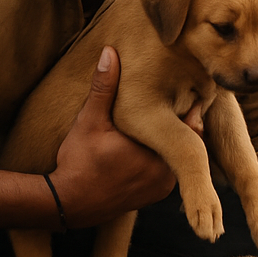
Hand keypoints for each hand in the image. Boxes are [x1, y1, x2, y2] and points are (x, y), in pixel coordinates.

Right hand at [48, 46, 178, 226]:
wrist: (68, 204)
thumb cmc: (78, 161)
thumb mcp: (89, 120)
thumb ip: (104, 87)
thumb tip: (110, 52)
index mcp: (157, 152)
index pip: (189, 121)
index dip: (185, 102)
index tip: (180, 85)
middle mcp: (166, 173)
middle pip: (185, 137)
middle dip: (178, 119)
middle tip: (173, 95)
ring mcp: (162, 187)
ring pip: (176, 154)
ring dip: (170, 138)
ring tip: (163, 116)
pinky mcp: (154, 195)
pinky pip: (167, 168)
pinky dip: (162, 155)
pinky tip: (149, 141)